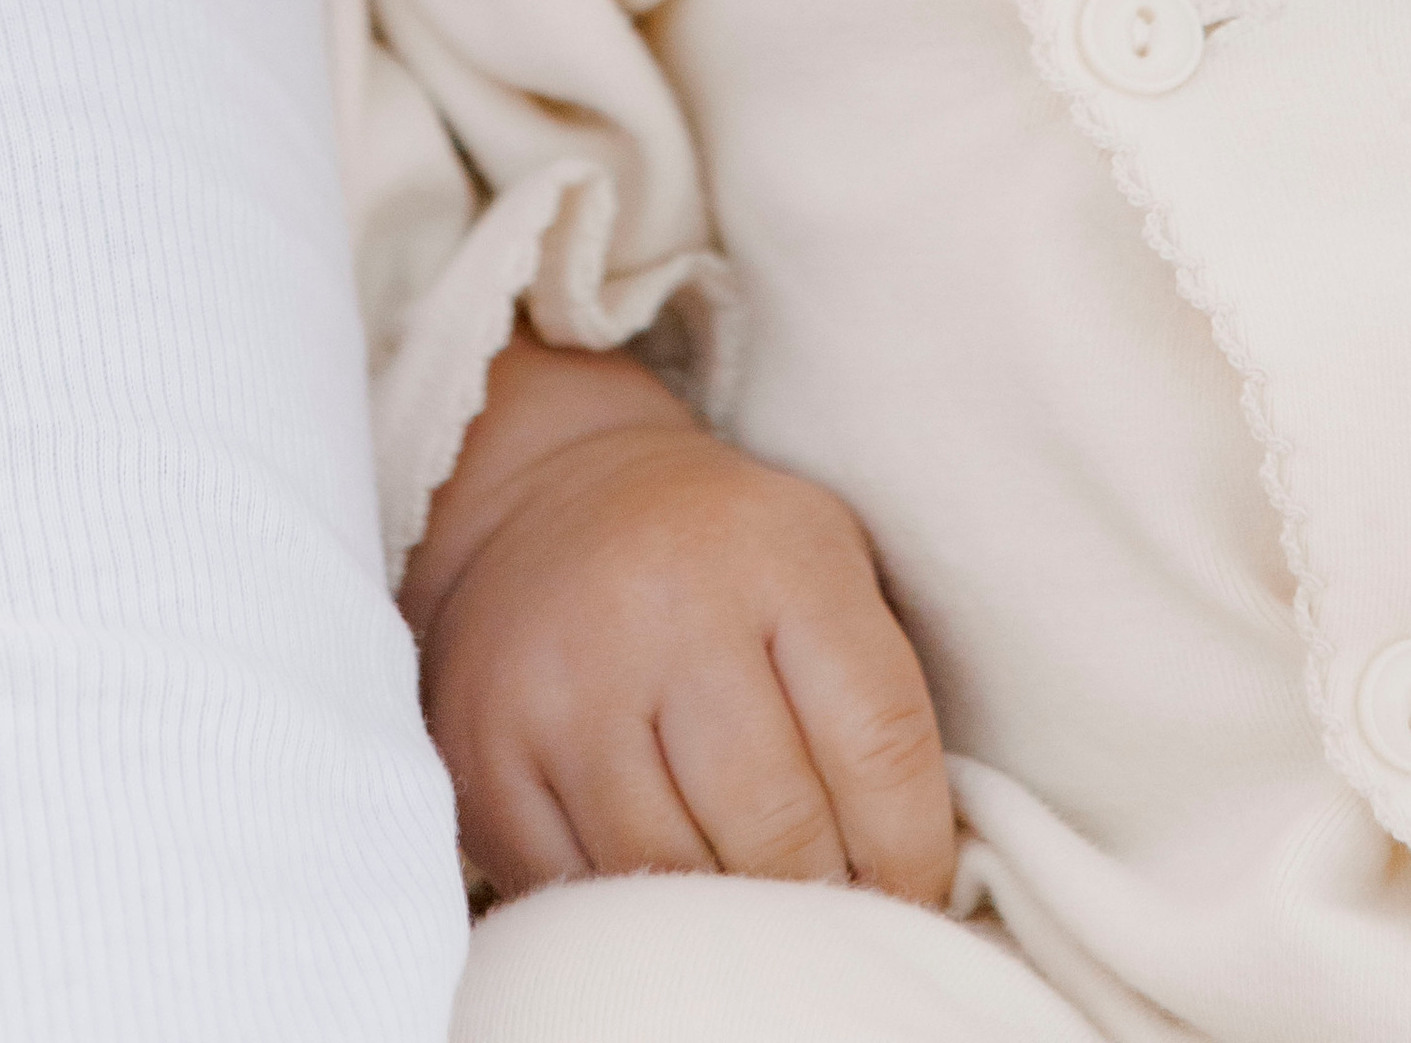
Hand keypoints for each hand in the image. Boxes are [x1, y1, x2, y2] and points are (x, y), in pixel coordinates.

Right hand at [404, 328, 955, 907]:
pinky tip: (662, 882)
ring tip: (754, 899)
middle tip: (834, 908)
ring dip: (729, 914)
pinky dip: (631, 908)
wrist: (553, 496)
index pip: (880, 743)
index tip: (917, 890)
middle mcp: (668, 610)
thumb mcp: (824, 564)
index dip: (912, 849)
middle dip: (822, 894)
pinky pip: (577, 887)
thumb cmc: (725, 554)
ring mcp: (568, 684)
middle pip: (780, 830)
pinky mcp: (489, 752)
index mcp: (780, 555)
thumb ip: (877, 696)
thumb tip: (920, 876)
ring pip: (676, 875)